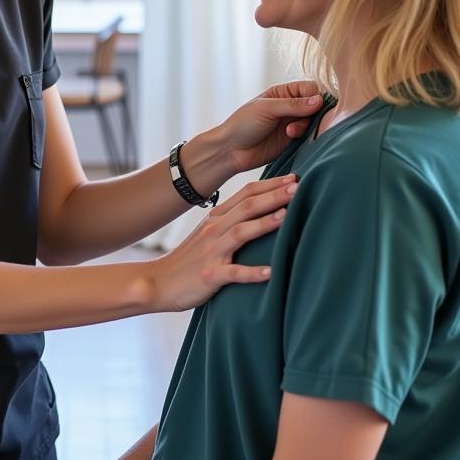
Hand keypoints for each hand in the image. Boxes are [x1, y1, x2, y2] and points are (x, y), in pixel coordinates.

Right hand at [148, 175, 298, 311]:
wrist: (161, 281)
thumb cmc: (191, 258)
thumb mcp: (210, 232)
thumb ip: (232, 219)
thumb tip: (262, 207)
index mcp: (216, 217)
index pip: (246, 193)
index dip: (270, 184)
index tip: (294, 178)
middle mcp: (214, 229)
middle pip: (247, 207)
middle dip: (274, 196)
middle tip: (299, 187)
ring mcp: (212, 252)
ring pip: (240, 233)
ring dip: (264, 224)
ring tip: (287, 216)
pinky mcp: (210, 276)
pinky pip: (233, 273)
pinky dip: (252, 272)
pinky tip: (270, 272)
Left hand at [214, 81, 322, 174]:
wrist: (232, 149)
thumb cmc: (243, 123)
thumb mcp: (267, 109)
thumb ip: (293, 105)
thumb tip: (319, 100)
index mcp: (282, 93)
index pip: (309, 88)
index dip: (315, 96)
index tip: (314, 107)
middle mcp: (289, 107)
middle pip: (315, 106)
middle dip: (312, 114)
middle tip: (298, 122)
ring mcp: (292, 123)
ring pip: (313, 121)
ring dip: (305, 126)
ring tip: (290, 132)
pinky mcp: (293, 140)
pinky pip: (309, 136)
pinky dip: (306, 137)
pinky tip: (292, 138)